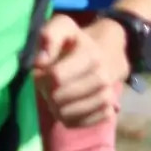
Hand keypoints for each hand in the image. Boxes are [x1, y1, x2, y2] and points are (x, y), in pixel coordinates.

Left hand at [32, 12, 126, 128]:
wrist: (109, 51)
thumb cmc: (78, 41)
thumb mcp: (63, 26)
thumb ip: (49, 36)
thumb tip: (40, 61)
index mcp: (90, 55)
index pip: (55, 77)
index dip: (41, 77)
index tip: (42, 73)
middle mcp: (102, 77)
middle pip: (60, 98)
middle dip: (47, 94)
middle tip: (47, 88)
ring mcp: (108, 95)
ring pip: (70, 114)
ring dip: (56, 110)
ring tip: (55, 99)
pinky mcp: (110, 110)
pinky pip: (84, 123)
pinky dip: (71, 120)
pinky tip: (68, 109)